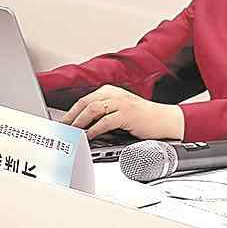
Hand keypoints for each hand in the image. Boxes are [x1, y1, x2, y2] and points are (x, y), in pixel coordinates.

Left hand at [60, 85, 184, 140]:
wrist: (165, 119)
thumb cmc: (142, 118)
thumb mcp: (119, 110)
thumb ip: (102, 114)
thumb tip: (82, 125)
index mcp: (109, 91)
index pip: (84, 100)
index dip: (70, 112)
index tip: (61, 123)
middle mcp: (114, 94)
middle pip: (85, 103)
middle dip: (71, 117)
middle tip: (62, 129)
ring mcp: (121, 103)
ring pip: (93, 109)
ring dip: (80, 122)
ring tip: (72, 132)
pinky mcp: (128, 114)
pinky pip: (106, 121)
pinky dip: (94, 130)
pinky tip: (89, 136)